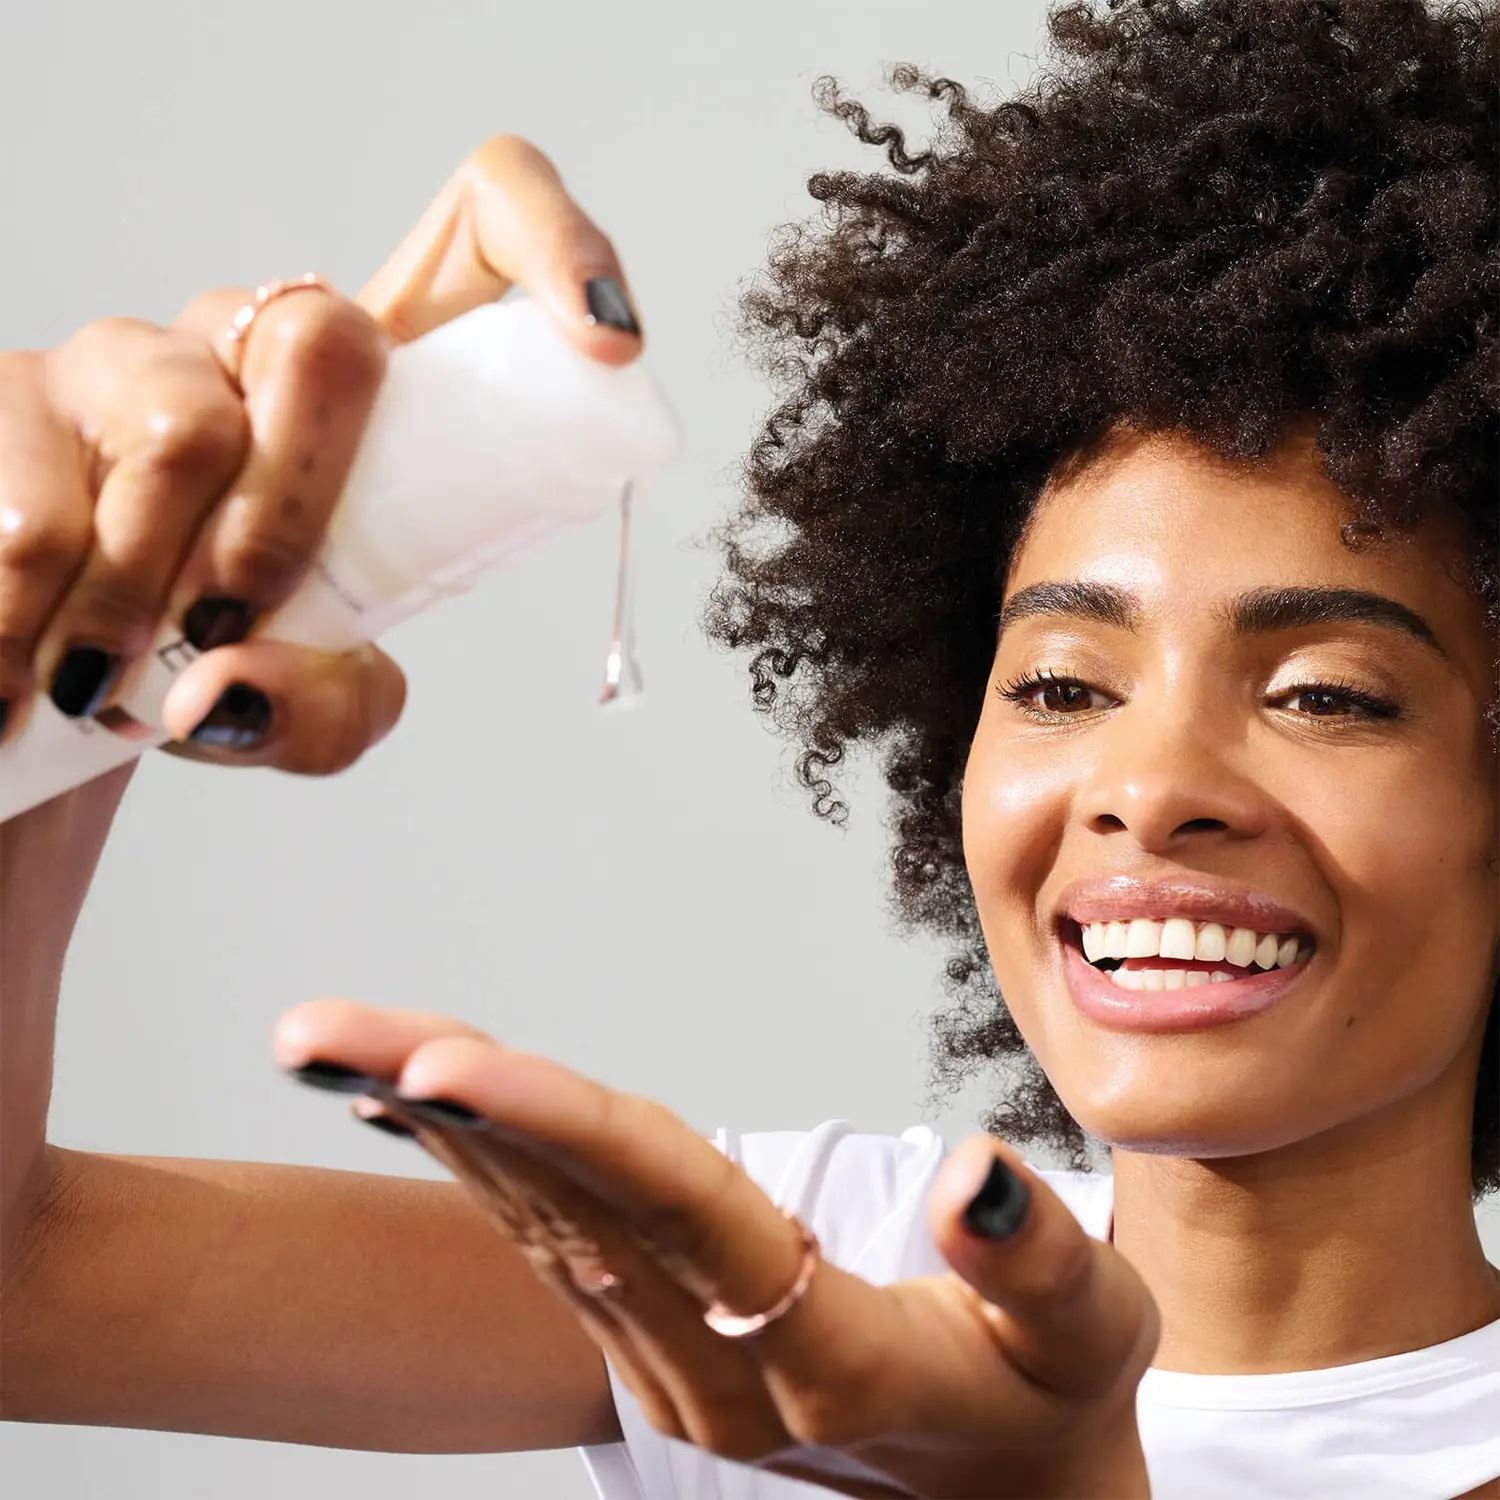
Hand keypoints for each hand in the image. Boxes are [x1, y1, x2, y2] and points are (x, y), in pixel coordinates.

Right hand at [0, 135, 642, 1293]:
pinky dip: (32, 615)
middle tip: (236, 614)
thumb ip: (321, 708)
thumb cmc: (220, 674)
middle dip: (300, 505)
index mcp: (363, 399)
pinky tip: (24, 671)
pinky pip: (31, 500)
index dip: (559, 250)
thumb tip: (226, 685)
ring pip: (182, 422)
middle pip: (329, 335)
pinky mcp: (1, 398)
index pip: (482, 229)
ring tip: (99, 676)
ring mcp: (122, 358)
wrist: (66, 695)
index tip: (611, 349)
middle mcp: (248, 344)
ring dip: (152, 585)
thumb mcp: (311, 710)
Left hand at [274, 1000, 1159, 1499]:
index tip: (443, 1061)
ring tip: (327, 1047)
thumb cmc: (1055, 1401)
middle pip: (564, 1204)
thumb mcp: (1091, 1337)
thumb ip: (1035, 1262)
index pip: (673, 1206)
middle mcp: (710, 1362)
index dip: (563, 1124)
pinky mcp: (655, 1341)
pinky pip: (549, 1236)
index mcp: (816, 1350)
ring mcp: (668, 1359)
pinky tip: (410, 1098)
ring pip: (536, 1221)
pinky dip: (475, 1159)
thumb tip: (970, 1170)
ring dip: (431, 1127)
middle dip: (441, 1105)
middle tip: (314, 1031)